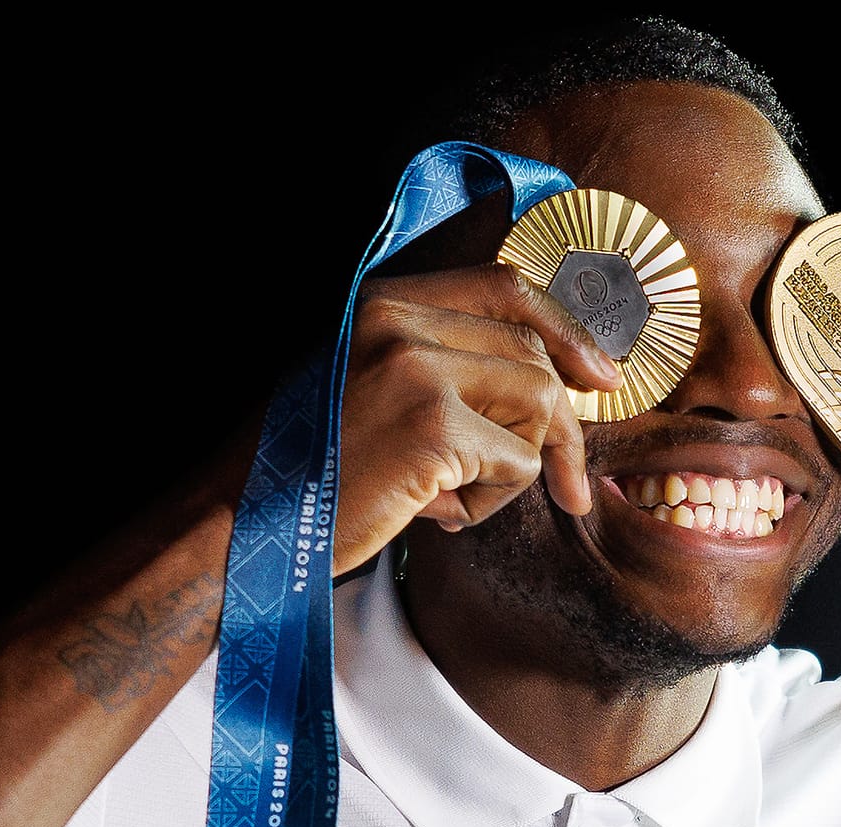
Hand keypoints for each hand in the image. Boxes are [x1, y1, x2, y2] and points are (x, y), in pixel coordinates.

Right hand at [333, 263, 621, 575]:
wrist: (240, 525)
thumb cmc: (307, 473)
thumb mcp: (366, 393)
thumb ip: (439, 371)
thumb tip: (549, 387)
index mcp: (381, 303)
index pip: (504, 287)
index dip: (564, 330)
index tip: (600, 377)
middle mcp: (397, 320)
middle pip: (533, 356)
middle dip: (560, 429)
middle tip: (567, 490)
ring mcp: (415, 367)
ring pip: (537, 405)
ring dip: (516, 468)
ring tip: (458, 499)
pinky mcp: (430, 424)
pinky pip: (517, 463)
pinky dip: (492, 502)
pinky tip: (437, 513)